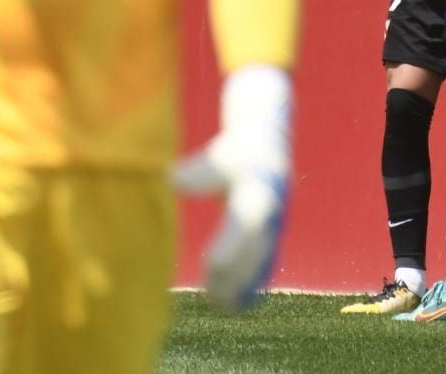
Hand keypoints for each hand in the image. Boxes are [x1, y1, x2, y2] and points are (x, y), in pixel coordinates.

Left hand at [173, 65, 292, 311]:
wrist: (266, 140)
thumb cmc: (235, 149)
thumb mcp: (221, 154)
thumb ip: (201, 170)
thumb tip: (169, 179)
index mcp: (260, 187)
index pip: (247, 221)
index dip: (232, 246)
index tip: (210, 264)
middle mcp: (272, 208)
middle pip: (255, 246)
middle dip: (234, 271)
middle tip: (209, 292)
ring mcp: (276, 222)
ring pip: (261, 258)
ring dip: (241, 282)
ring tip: (217, 305)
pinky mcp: (271, 233)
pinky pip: (264, 263)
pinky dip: (250, 284)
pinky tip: (231, 303)